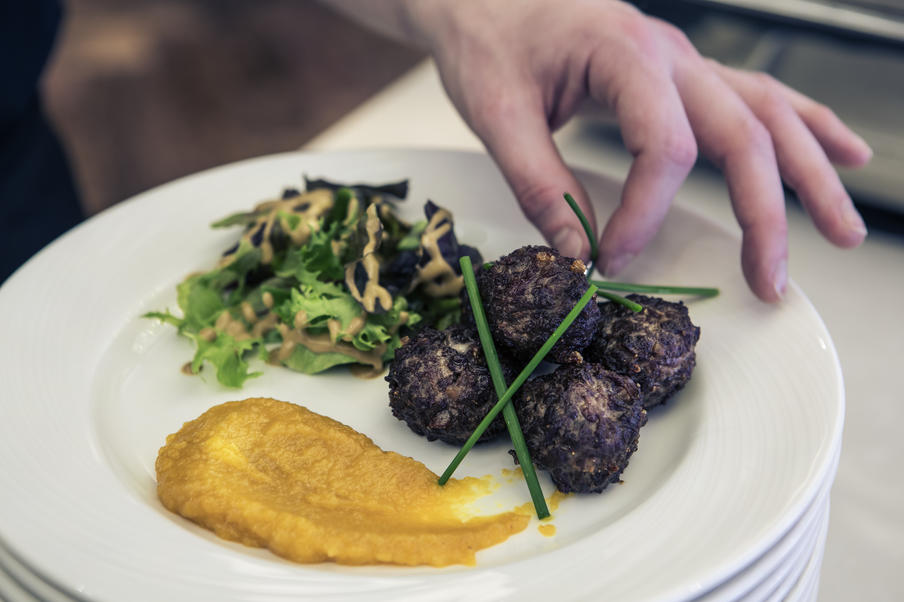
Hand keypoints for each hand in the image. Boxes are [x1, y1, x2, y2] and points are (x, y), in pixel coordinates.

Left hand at [408, 0, 871, 300]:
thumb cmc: (490, 41)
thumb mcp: (498, 114)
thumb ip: (539, 186)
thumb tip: (578, 254)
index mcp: (624, 55)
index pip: (664, 146)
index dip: (644, 213)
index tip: (612, 256)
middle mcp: (671, 54)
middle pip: (742, 134)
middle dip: (764, 214)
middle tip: (771, 281)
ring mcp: (686, 61)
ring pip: (768, 115)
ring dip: (810, 175)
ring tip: (843, 233)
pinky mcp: (685, 73)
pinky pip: (760, 96)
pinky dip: (806, 126)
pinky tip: (845, 153)